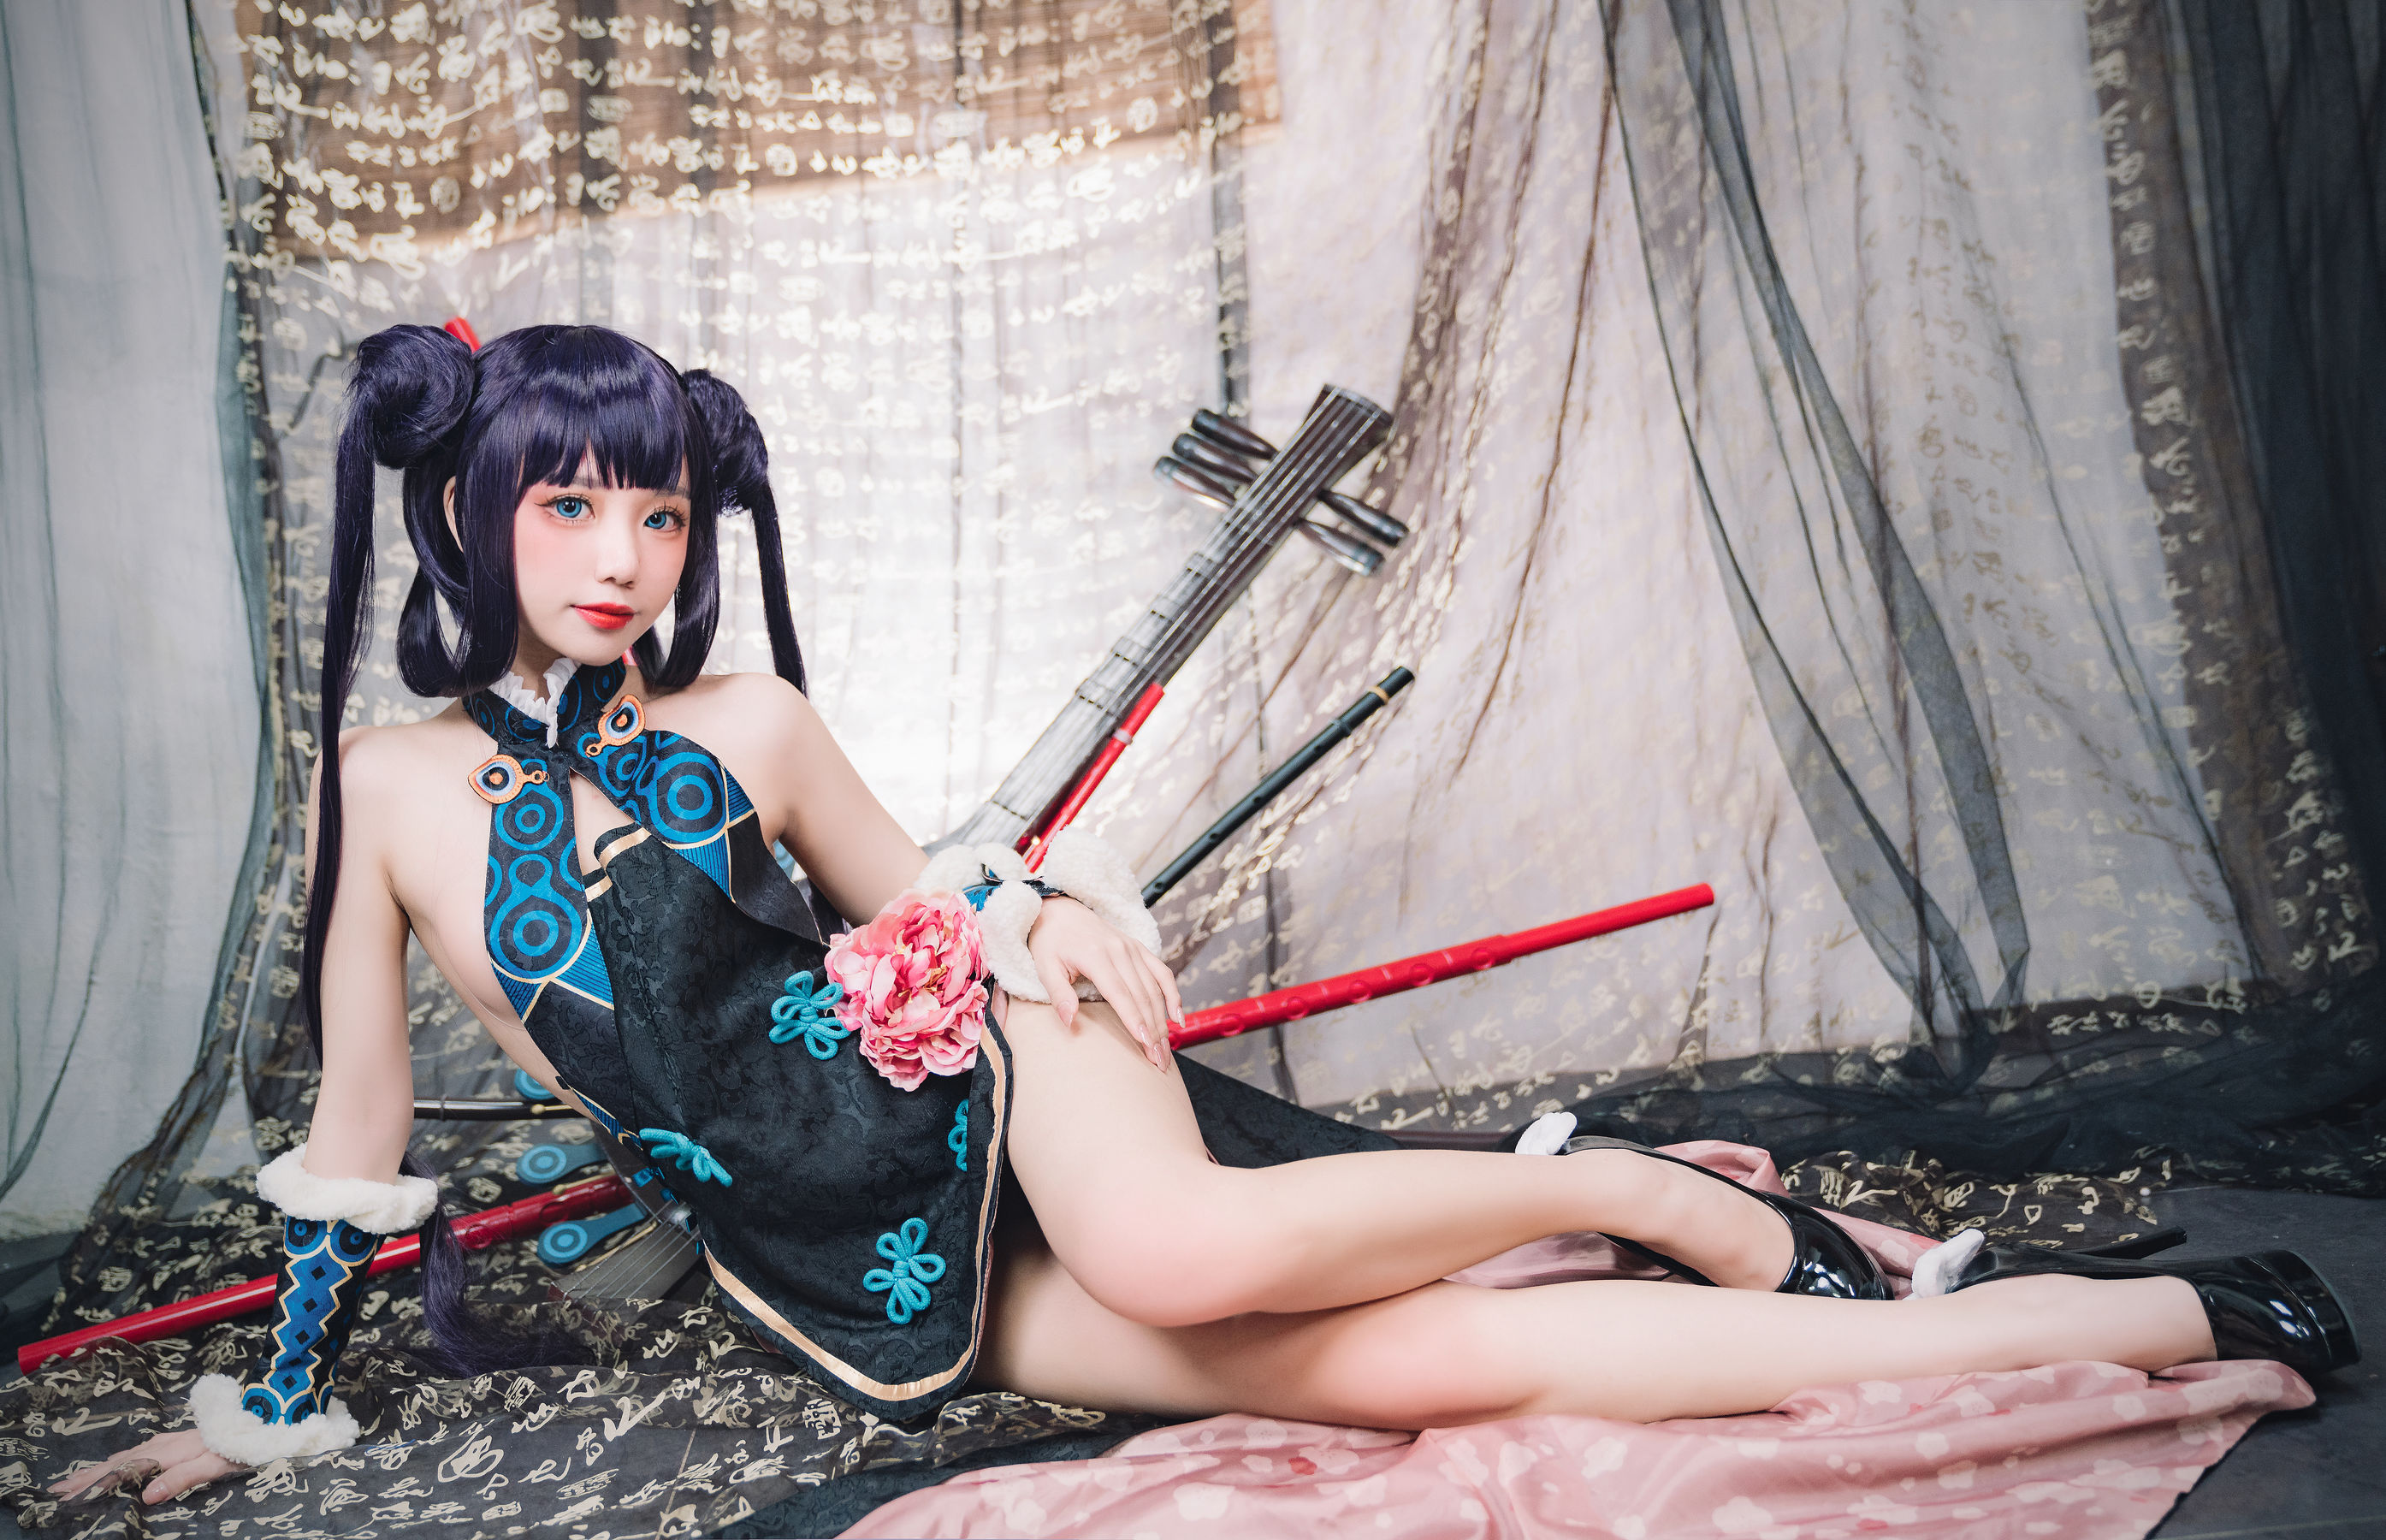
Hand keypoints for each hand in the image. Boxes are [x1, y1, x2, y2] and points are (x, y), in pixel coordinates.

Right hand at [48, 1427, 243, 1507]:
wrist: (257, 1420)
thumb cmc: (236, 1446)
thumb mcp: (213, 1465)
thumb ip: (181, 1478)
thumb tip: (146, 1496)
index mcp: (166, 1453)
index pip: (122, 1471)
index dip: (94, 1485)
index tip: (68, 1496)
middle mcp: (160, 1445)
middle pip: (116, 1463)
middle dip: (86, 1477)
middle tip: (57, 1490)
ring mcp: (165, 1441)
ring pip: (122, 1456)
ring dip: (96, 1468)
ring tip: (72, 1479)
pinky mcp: (172, 1441)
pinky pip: (134, 1451)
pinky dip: (115, 1460)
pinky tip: (111, 1463)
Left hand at [1026, 896, 1182, 1067]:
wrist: (1060, 910)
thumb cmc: (1049, 941)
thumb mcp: (1044, 966)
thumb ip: (1058, 994)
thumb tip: (1069, 1022)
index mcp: (1096, 956)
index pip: (1120, 994)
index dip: (1134, 1020)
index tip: (1145, 1043)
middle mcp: (1120, 951)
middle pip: (1143, 996)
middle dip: (1153, 1031)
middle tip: (1158, 1060)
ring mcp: (1132, 948)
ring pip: (1155, 989)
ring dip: (1163, 1021)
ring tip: (1166, 1050)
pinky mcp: (1138, 948)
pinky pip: (1161, 972)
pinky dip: (1173, 995)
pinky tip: (1179, 1017)